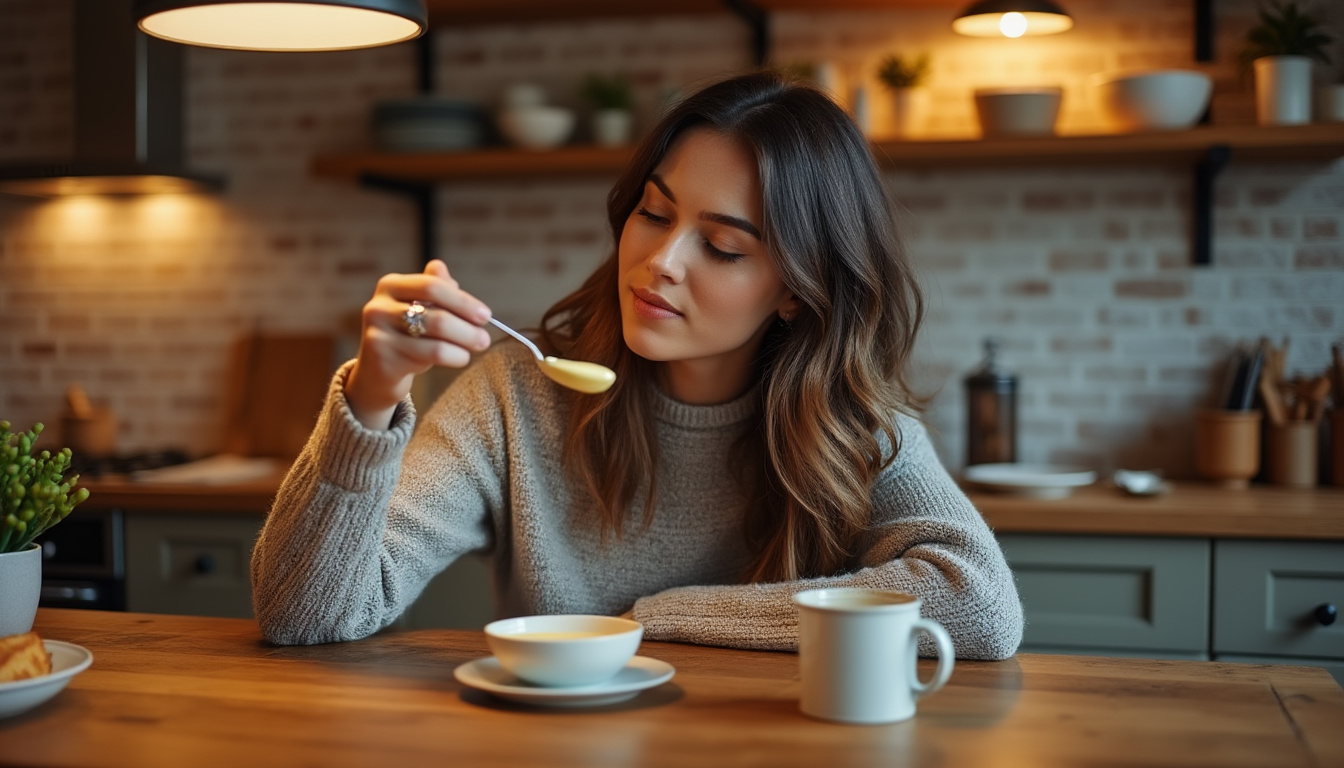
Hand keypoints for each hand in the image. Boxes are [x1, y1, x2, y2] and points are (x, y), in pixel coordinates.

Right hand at [344, 260, 491, 428]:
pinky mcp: (384, 358)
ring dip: (465, 343)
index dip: (462, 301)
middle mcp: (379, 306)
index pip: (432, 286)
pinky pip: (432, 356)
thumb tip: (441, 267)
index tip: (485, 315)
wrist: (380, 371)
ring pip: (437, 337)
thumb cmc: (408, 334)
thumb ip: (435, 288)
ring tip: (477, 347)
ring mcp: (378, 333)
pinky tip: (461, 358)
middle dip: (468, 327)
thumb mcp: (422, 308)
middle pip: (437, 314)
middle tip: (485, 338)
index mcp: (390, 285)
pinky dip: (454, 357)